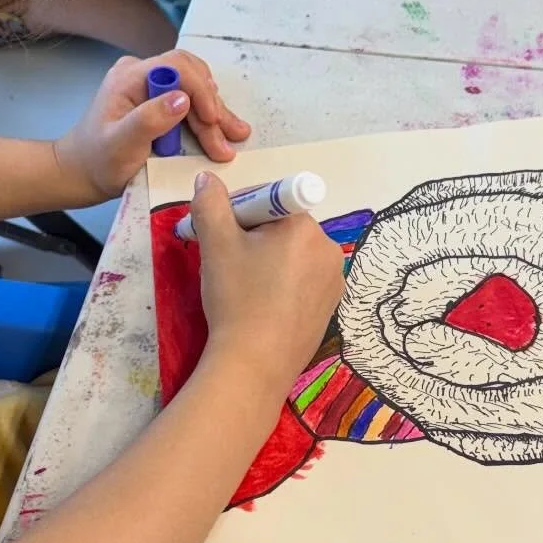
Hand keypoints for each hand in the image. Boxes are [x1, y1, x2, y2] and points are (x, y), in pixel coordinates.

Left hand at [53, 50, 251, 202]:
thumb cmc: (98, 162)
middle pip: (191, 79)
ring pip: (194, 90)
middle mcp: (140, 74)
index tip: (212, 119)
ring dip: (215, 114)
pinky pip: (189, 102)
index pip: (177, 67)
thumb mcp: (121, 145)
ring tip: (234, 137)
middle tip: (229, 139)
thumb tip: (183, 99)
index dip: (200, 91)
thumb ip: (149, 120)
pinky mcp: (156, 101)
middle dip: (213, 109)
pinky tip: (221, 132)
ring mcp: (149, 86)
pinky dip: (206, 119)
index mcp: (130, 77)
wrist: (82, 173)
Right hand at [189, 172, 346, 397]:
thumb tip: (207, 178)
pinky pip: (303, 282)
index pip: (269, 200)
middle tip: (226, 263)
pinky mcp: (331, 307)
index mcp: (305, 226)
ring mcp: (334, 280)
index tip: (221, 236)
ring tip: (243, 288)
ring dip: (268, 261)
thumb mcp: (215, 244)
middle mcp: (328, 248)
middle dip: (253, 237)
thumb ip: (210, 203)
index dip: (240, 213)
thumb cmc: (236, 298)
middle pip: (282, 227)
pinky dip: (282, 285)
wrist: (255, 364)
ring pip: (292, 255)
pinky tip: (262, 305)